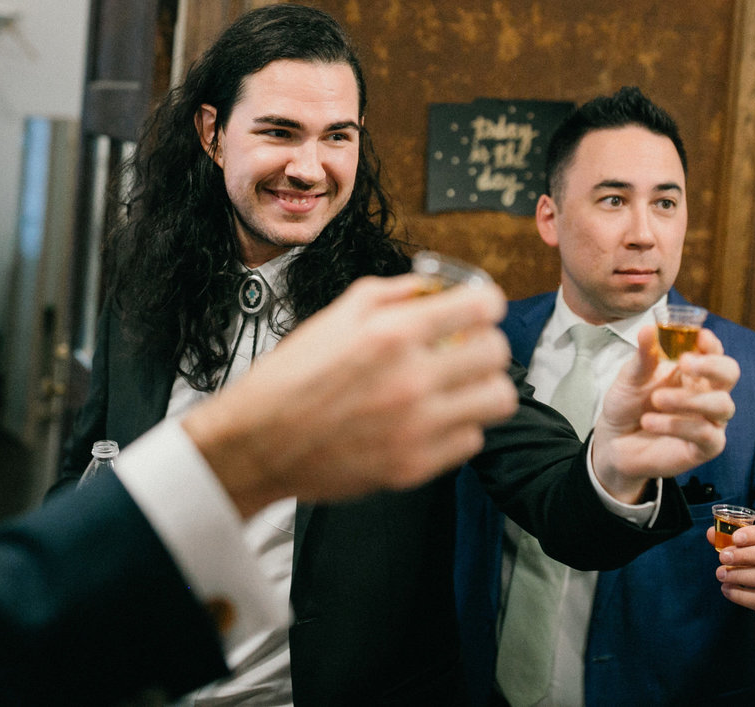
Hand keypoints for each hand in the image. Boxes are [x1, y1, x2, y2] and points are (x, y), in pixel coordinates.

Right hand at [183, 274, 518, 517]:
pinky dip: (459, 426)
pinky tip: (434, 418)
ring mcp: (417, 427)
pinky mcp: (415, 466)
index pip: (481, 308)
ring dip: (481, 386)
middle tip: (466, 346)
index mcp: (391, 333)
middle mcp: (411, 379)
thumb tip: (433, 287)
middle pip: (497, 353)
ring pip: (497, 400)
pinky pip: (471, 441)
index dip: (485, 303)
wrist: (258, 443)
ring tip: (458, 385)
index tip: (478, 309)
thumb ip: (391, 294)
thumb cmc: (290, 377)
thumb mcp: (335, 315)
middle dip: (484, 342)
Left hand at [591, 325, 736, 502]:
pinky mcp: (706, 447)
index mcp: (693, 371)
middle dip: (712, 366)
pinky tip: (650, 422)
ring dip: (689, 399)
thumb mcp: (630, 377)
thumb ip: (643, 356)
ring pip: (722, 405)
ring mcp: (710, 421)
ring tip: (657, 399)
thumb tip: (647, 328)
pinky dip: (677, 425)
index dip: (711, 344)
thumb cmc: (628, 404)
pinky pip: (706, 434)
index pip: (714, 352)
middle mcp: (708, 393)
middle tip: (684, 362)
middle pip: (730, 374)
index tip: (699, 336)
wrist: (614, 442)